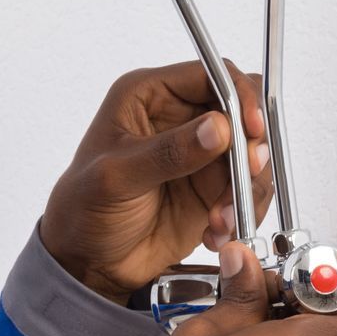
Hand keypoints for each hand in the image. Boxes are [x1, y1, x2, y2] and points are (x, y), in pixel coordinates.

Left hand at [40, 60, 272, 300]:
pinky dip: (242, 211)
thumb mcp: (118, 177)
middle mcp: (179, 118)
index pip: (211, 75)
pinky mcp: (212, 187)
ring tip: (219, 219)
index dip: (239, 96)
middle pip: (242, 113)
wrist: (88, 260)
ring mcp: (200, 154)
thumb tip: (219, 127)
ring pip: (252, 155)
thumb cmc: (84, 208)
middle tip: (246, 179)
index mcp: (149, 96)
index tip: (252, 129)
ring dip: (245, 188)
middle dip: (251, 148)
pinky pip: (249, 189)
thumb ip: (168, 152)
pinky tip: (215, 231)